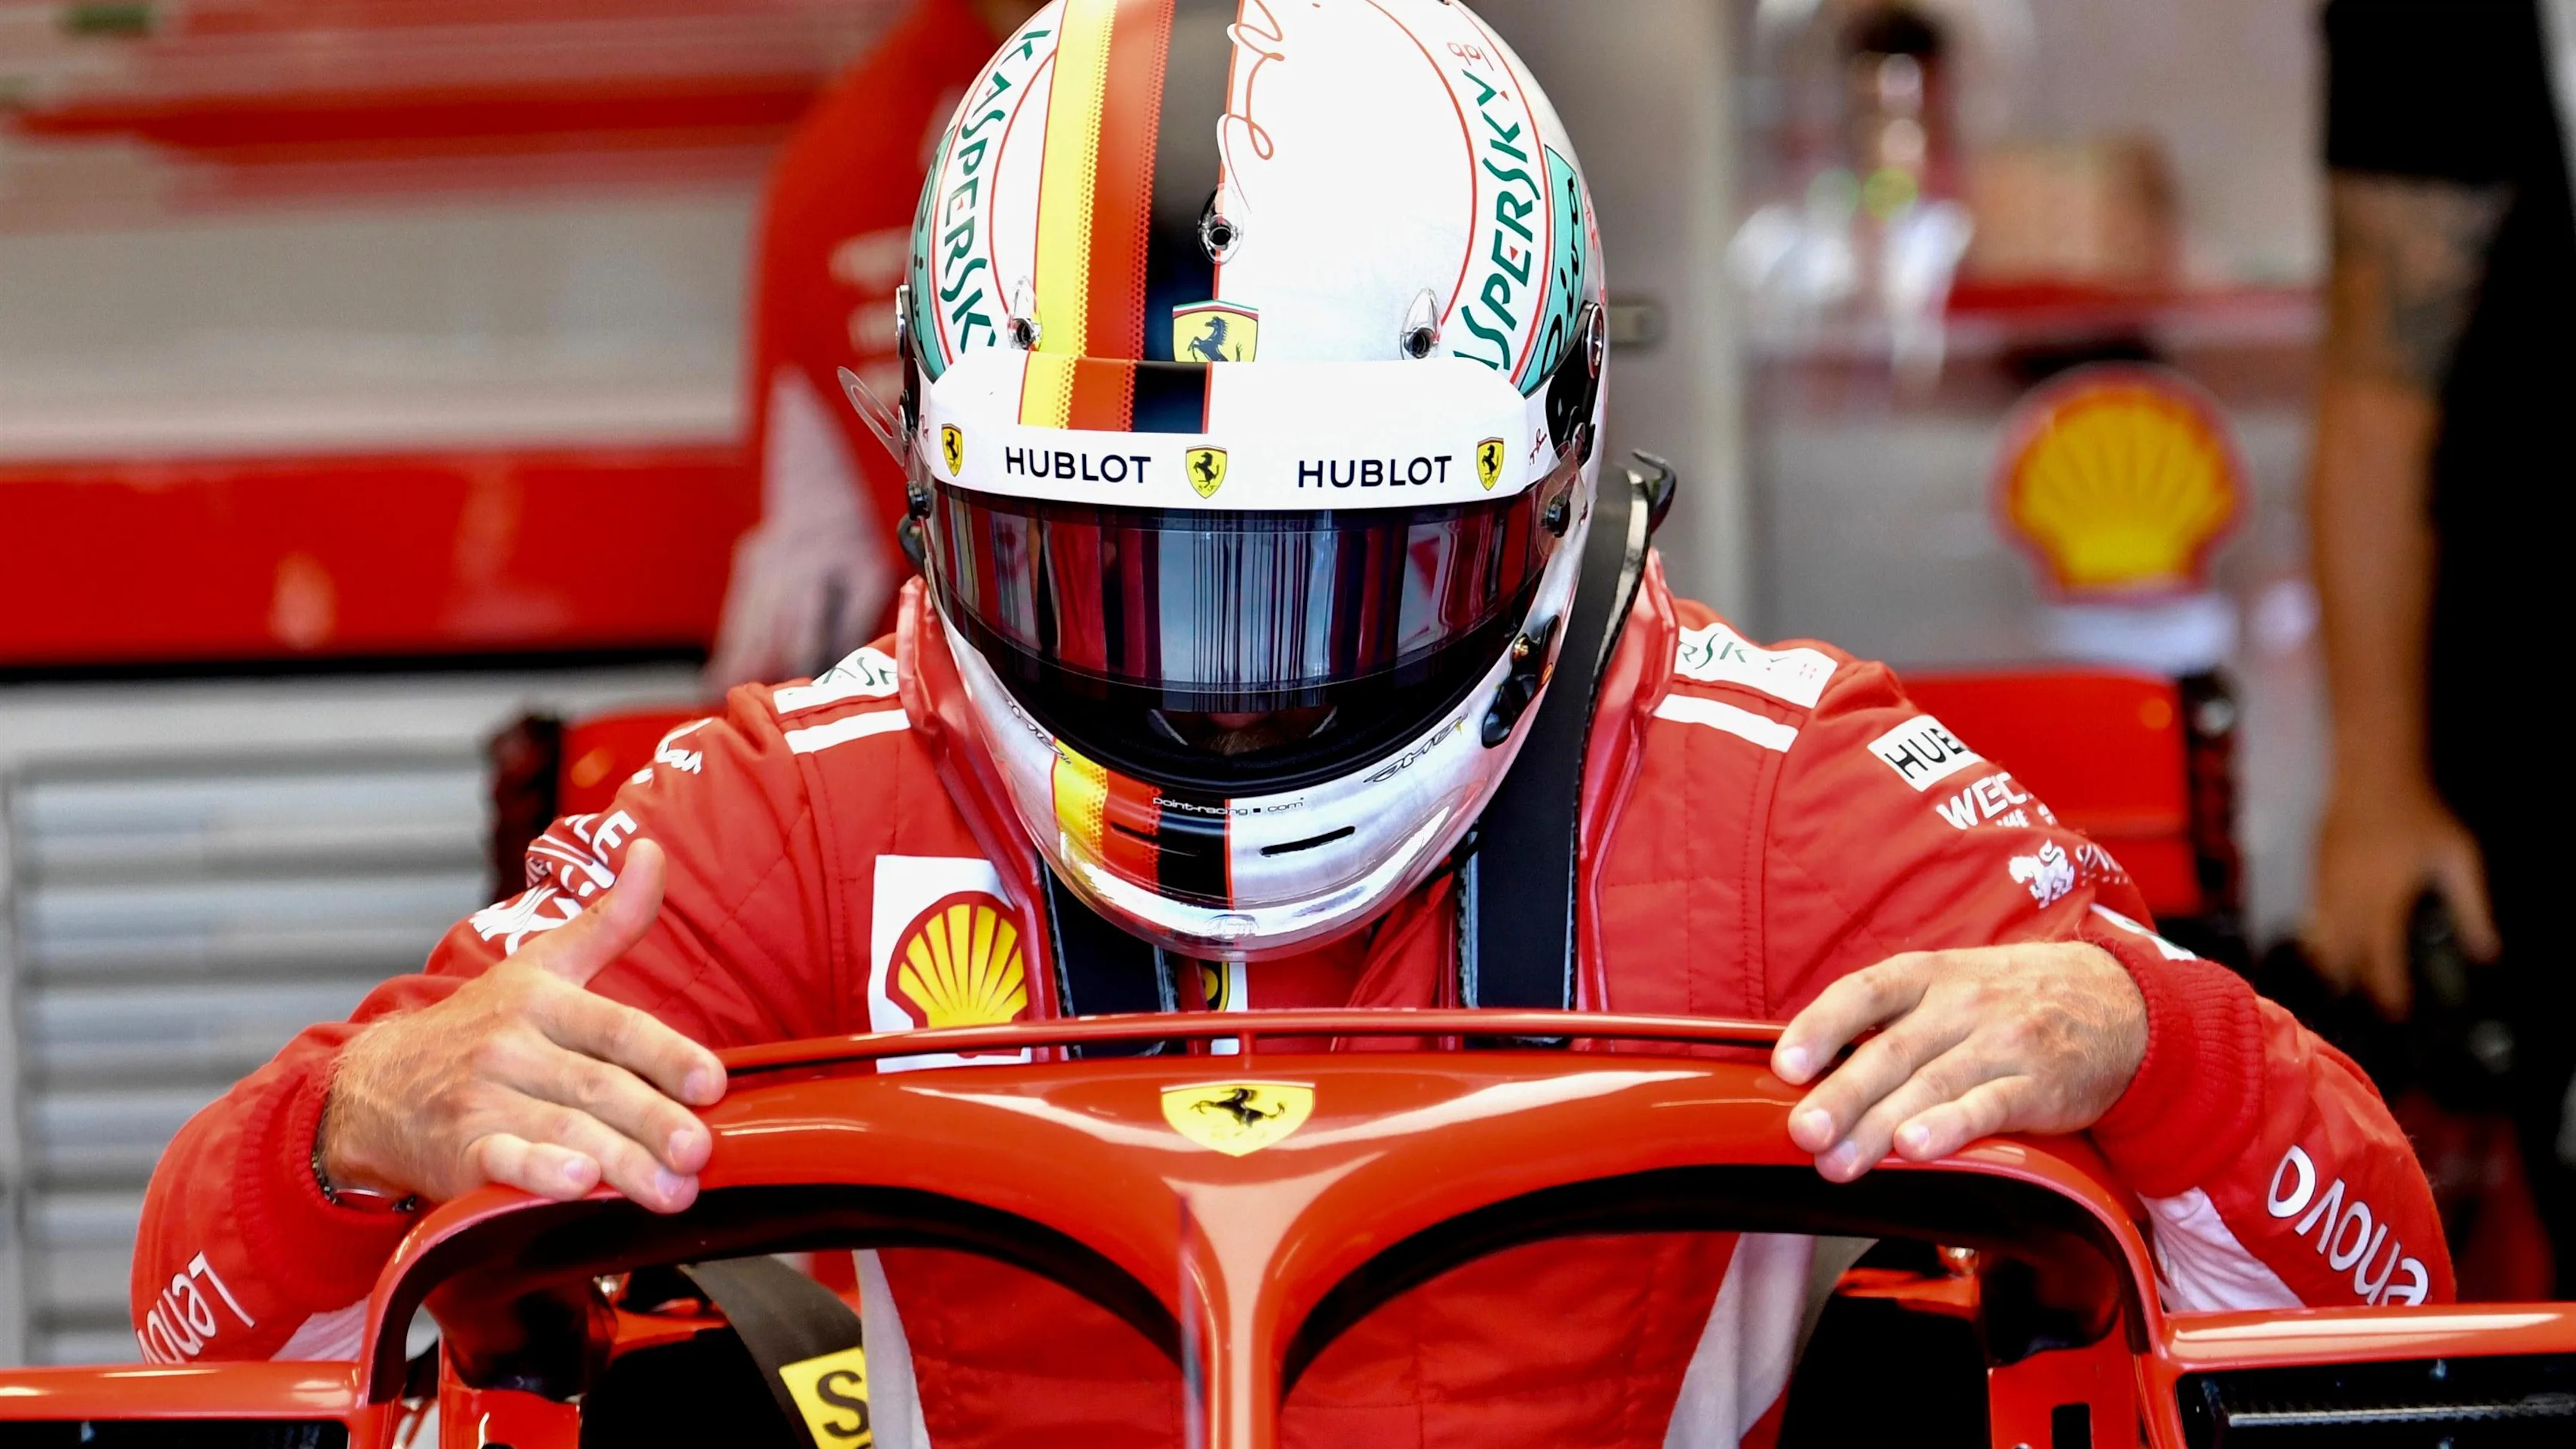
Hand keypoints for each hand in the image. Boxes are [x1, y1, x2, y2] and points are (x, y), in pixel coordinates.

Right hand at [319, 840, 727, 1212]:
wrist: (376, 1084)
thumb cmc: (479, 1026)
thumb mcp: (542, 964)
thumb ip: (608, 919)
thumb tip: (650, 851)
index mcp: (541, 999)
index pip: (615, 1027)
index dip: (666, 1055)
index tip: (712, 1083)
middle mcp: (511, 1046)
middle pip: (596, 1086)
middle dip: (654, 1121)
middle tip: (700, 1151)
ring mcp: (481, 1098)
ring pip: (562, 1131)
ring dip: (621, 1164)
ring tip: (671, 1190)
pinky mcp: (457, 1150)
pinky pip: (501, 1161)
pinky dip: (537, 1175)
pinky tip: (576, 1184)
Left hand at [1769, 943, 2147, 1182]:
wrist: (2120, 1003)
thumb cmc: (2012, 1000)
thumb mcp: (1950, 986)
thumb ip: (1888, 1023)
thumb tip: (1810, 1071)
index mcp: (1928, 977)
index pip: (1862, 993)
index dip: (1820, 1027)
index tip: (1785, 1065)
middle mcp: (1960, 1005)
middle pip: (1890, 1051)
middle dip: (1840, 1095)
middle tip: (1802, 1132)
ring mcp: (2002, 1043)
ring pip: (1930, 1085)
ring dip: (1878, 1127)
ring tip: (1839, 1161)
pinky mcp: (2039, 1085)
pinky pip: (1988, 1106)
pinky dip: (1949, 1128)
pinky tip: (1916, 1149)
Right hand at [2308, 785, 2497, 1016]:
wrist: (2371, 775)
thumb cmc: (2417, 815)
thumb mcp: (2457, 857)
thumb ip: (2471, 906)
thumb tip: (2485, 950)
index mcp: (2384, 898)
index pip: (2382, 956)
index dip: (2389, 988)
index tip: (2397, 1010)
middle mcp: (2350, 898)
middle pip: (2344, 955)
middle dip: (2355, 983)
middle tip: (2367, 1005)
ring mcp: (2326, 885)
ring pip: (2321, 938)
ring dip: (2332, 965)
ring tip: (2342, 985)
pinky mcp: (2314, 871)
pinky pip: (2311, 916)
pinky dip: (2317, 938)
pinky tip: (2325, 945)